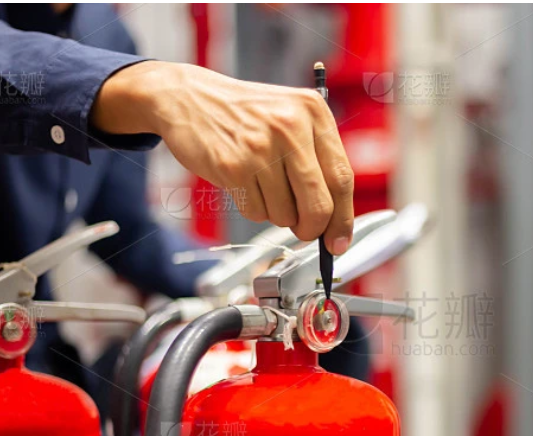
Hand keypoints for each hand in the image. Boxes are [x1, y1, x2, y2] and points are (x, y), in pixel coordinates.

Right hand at [92, 61, 353, 254]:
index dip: (344, 218)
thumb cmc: (246, 115)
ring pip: (285, 215)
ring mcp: (260, 147)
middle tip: (305, 231)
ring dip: (277, 215)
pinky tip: (244, 181)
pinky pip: (256, 212)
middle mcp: (290, 127)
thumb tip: (335, 221)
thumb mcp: (291, 119)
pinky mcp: (233, 166)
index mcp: (313, 112)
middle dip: (313, 229)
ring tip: (263, 185)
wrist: (189, 97)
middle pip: (319, 205)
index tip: (339, 241)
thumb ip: (318, 160)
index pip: (342, 178)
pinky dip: (254, 208)